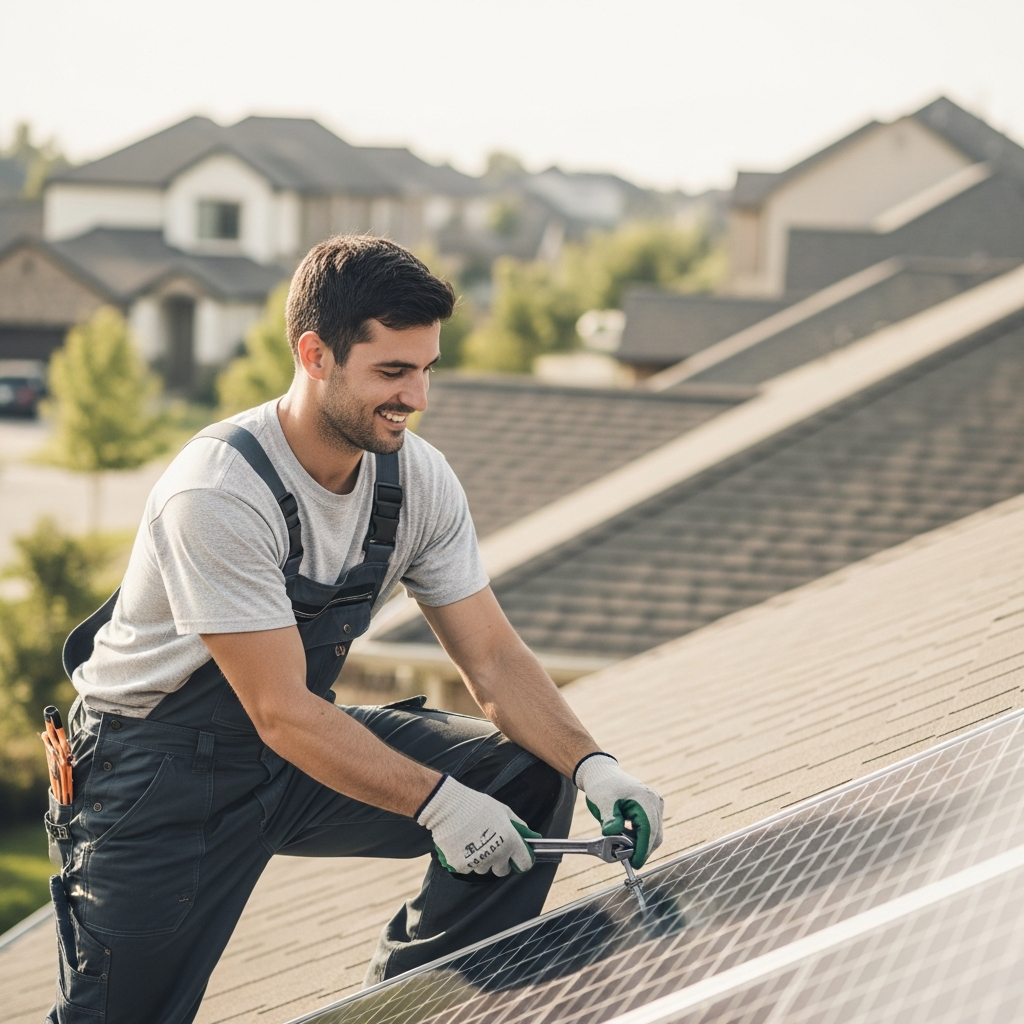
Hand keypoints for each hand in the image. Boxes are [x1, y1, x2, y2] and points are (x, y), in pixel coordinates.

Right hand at [416, 774, 539, 875]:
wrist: (449, 808)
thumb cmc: (477, 806)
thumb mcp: (503, 810)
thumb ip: (517, 824)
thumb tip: (527, 834)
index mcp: (511, 841)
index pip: (525, 863)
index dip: (522, 861)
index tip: (517, 857)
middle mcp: (497, 855)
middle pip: (503, 871)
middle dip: (500, 862)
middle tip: (493, 848)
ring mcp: (479, 862)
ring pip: (484, 869)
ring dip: (483, 860)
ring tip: (474, 842)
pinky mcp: (463, 866)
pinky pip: (468, 868)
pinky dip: (466, 860)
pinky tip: (463, 845)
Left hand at [575, 753, 663, 867]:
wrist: (602, 773)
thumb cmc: (602, 786)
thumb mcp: (602, 801)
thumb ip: (609, 818)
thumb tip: (612, 834)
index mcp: (645, 800)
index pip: (648, 831)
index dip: (642, 850)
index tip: (634, 864)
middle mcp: (655, 803)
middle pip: (654, 836)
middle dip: (641, 850)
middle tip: (624, 858)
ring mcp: (655, 806)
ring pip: (653, 834)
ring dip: (639, 843)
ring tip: (620, 844)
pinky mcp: (652, 809)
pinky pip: (649, 829)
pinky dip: (639, 836)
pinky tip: (624, 836)